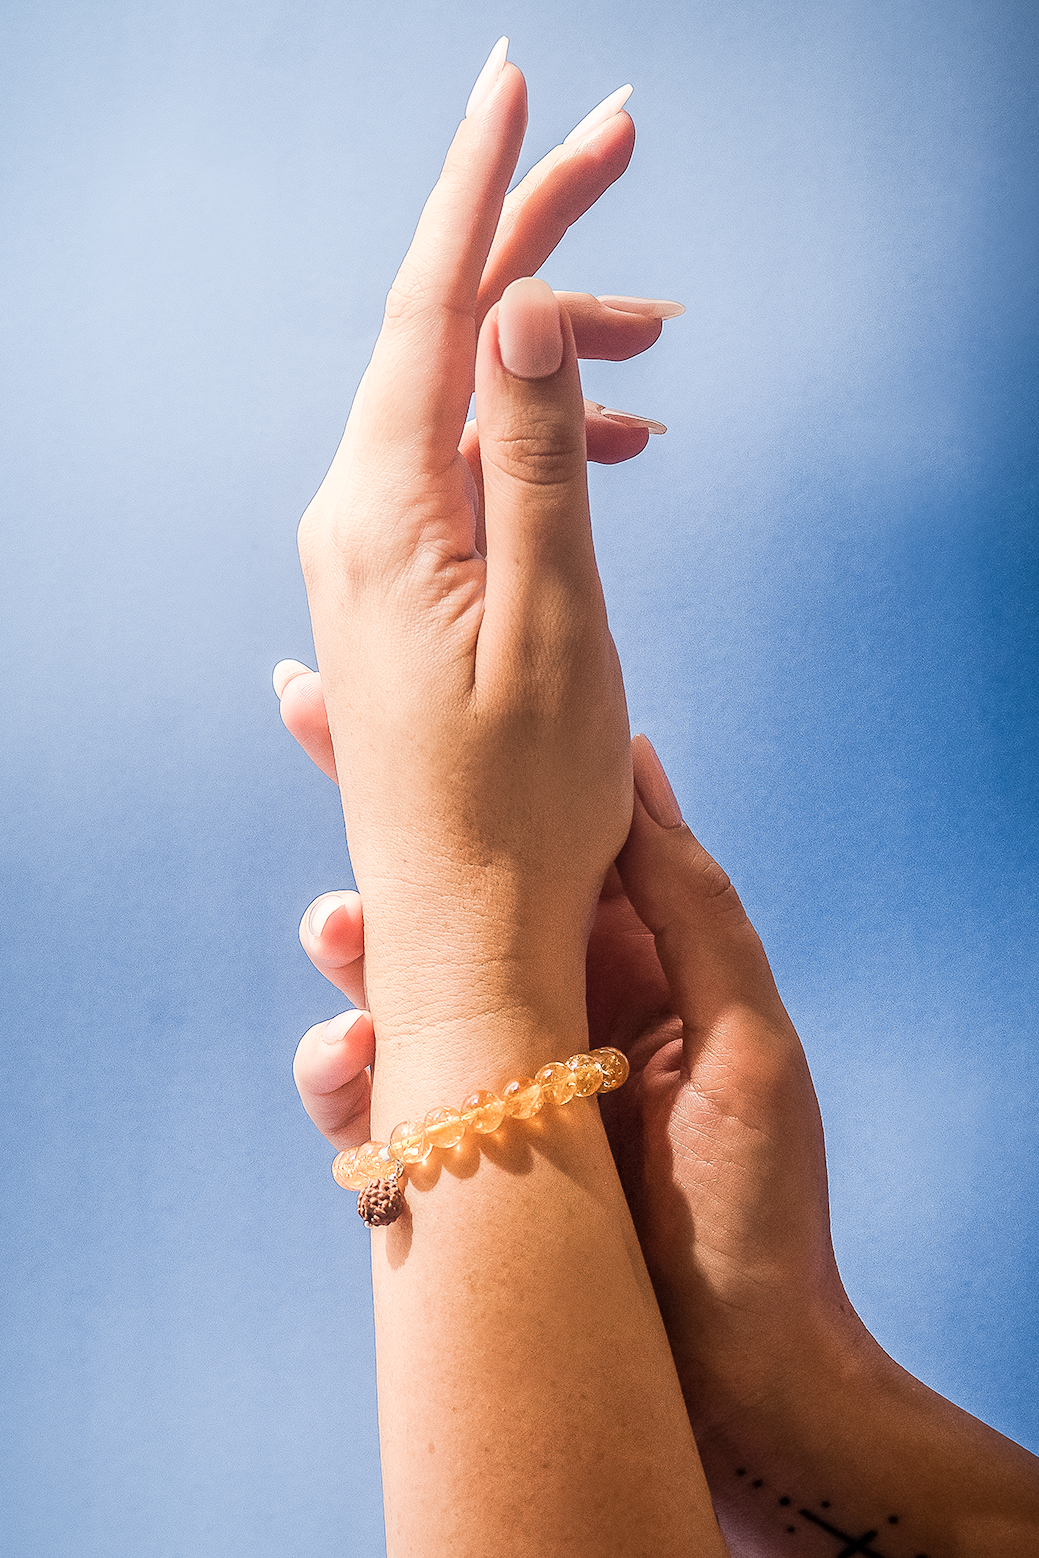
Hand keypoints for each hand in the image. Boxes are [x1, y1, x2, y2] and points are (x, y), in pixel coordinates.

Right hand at [291, 736, 840, 1395]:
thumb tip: (637, 751)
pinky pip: (368, 1096)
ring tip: (339, 932)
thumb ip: (687, 899)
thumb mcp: (745, 1037)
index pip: (531, 830)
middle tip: (302, 716)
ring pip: (389, 978)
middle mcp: (542, 999)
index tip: (400, 670)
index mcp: (618, 954)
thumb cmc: (757, 1205)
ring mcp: (488, 1075)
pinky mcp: (442, 1150)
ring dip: (352, 943)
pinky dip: (343, 1072)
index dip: (465, 753)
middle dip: (372, 804)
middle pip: (440, 882)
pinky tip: (350, 1064)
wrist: (734, 1375)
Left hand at [295, 55, 660, 1100]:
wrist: (471, 931)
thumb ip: (536, 457)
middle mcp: (359, 517)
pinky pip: (471, 472)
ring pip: (467, 403)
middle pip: (446, 335)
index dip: (479, 189)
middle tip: (625, 146)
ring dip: (559, 359)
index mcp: (384, 511)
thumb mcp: (553, 619)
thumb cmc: (518, 802)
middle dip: (536, 241)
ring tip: (661, 352)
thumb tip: (523, 309)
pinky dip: (539, 440)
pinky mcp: (408, 590)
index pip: (429, 307)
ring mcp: (377, 554)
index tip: (518, 84)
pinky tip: (609, 447)